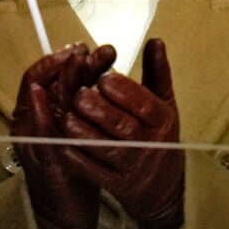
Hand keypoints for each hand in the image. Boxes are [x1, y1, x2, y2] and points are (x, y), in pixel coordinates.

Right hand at [10, 43, 115, 228]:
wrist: (65, 213)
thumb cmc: (75, 167)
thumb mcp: (82, 130)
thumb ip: (86, 102)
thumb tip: (99, 69)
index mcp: (46, 113)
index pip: (50, 76)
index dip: (65, 59)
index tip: (86, 48)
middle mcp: (33, 122)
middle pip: (44, 81)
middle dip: (67, 62)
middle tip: (90, 50)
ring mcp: (32, 139)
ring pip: (36, 100)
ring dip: (55, 77)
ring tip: (75, 61)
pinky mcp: (37, 157)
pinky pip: (33, 130)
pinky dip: (36, 110)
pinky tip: (43, 95)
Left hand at [62, 39, 183, 228]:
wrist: (163, 188)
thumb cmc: (160, 137)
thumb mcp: (165, 104)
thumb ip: (158, 73)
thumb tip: (155, 41)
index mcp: (163, 121)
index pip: (144, 104)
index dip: (122, 89)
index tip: (102, 76)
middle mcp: (150, 144)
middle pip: (123, 126)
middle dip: (98, 108)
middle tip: (78, 94)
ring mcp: (132, 167)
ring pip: (104, 148)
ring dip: (83, 131)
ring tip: (67, 115)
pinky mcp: (116, 185)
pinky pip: (93, 170)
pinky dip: (76, 156)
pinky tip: (63, 141)